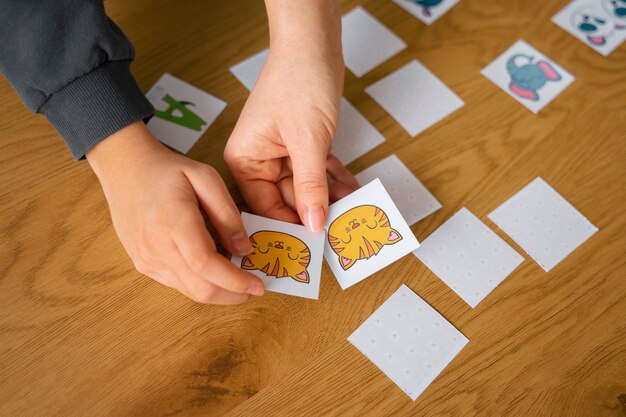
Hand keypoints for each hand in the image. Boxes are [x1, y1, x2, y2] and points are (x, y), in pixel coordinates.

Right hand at [87, 122, 264, 303]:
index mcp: (174, 222)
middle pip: (200, 288)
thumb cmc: (167, 170)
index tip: (258, 286)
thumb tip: (244, 249)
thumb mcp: (206, 178)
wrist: (125, 169)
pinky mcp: (142, 264)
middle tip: (253, 288)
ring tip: (237, 279)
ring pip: (189, 291)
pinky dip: (200, 284)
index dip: (235, 281)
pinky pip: (176, 284)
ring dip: (218, 292)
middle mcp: (156, 247)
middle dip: (232, 295)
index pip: (207, 266)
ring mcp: (146, 259)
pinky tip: (213, 271)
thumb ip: (227, 214)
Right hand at [224, 0, 358, 231]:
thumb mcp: (307, 140)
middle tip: (344, 228)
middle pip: (289, 199)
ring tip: (355, 210)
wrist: (314, 44)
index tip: (315, 243)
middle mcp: (260, 160)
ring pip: (308, 187)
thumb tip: (312, 223)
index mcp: (245, 160)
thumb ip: (310, 185)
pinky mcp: (302, 146)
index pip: (265, 206)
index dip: (290, 225)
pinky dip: (335, 179)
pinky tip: (354, 189)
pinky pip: (318, 172)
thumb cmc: (299, 82)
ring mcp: (282, 153)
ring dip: (332, 196)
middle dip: (318, 209)